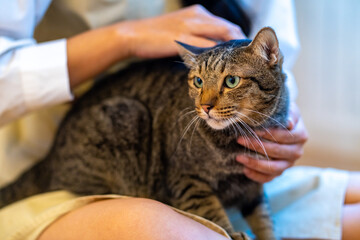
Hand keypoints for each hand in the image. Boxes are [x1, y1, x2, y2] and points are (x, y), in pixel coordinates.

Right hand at [116, 4, 245, 58]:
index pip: (226, 25)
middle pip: (228, 29)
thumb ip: (198, 37)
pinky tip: (221, 66)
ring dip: (231, 50)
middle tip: (247, 59)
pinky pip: (205, 46)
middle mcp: (197, 16)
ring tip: (238, 64)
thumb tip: (213, 50)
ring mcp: (190, 26)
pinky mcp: (181, 37)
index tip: (244, 53)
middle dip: (240, 44)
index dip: (237, 39)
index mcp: (198, 13)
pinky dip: (215, 55)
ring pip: (220, 35)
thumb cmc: (157, 36)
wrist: (133, 34)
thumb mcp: (181, 31)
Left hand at [236, 102, 307, 182]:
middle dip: (257, 146)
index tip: (253, 130)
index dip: (269, 134)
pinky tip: (244, 169)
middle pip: (277, 152)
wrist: (281, 124)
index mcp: (300, 135)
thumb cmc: (281, 115)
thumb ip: (287, 113)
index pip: (285, 136)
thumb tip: (288, 123)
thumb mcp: (286, 109)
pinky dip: (257, 176)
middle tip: (239, 140)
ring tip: (239, 157)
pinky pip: (269, 178)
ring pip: (274, 168)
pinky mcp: (280, 171)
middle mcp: (297, 151)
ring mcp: (288, 163)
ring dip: (255, 163)